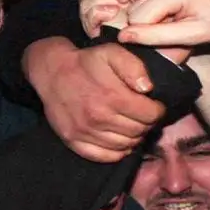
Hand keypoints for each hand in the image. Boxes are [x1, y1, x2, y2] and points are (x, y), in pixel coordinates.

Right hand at [24, 38, 164, 162]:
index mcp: (112, 97)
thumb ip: (134, 67)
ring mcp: (85, 132)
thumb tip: (148, 89)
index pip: (150, 115)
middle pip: (139, 131)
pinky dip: (116, 152)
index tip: (154, 106)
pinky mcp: (73, 140)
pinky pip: (104, 156)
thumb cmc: (86, 62)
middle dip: (146, 124)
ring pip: (124, 145)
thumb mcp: (112, 52)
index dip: (157, 110)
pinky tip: (118, 139)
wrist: (52, 73)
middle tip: (142, 115)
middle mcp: (99, 118)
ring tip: (130, 125)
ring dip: (133, 137)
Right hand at [119, 0, 209, 45]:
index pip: (136, 17)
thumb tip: (123, 36)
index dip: (148, 31)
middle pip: (134, 5)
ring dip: (150, 9)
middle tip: (175, 23)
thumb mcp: (192, 36)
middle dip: (148, 19)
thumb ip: (155, 36)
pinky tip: (157, 0)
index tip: (172, 32)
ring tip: (175, 13)